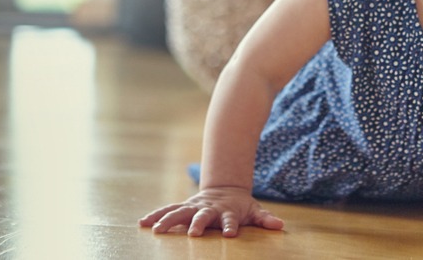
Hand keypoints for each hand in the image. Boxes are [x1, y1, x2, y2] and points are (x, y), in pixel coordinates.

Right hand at [139, 186, 284, 237]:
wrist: (226, 189)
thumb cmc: (240, 206)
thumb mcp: (254, 211)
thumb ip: (265, 219)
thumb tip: (280, 226)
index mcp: (227, 211)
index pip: (230, 220)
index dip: (231, 226)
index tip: (230, 234)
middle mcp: (209, 208)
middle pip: (202, 215)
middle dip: (197, 223)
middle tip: (193, 233)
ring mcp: (195, 206)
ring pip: (180, 211)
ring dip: (168, 220)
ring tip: (155, 229)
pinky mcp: (184, 207)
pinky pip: (168, 211)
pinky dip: (156, 215)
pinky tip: (142, 223)